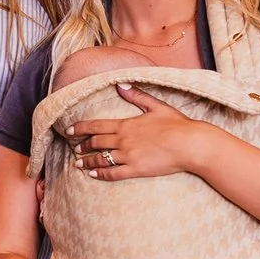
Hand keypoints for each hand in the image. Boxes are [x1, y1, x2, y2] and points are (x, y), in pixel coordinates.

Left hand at [69, 86, 211, 180]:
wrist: (190, 145)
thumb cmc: (177, 124)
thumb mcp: (156, 106)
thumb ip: (136, 96)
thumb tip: (120, 84)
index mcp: (126, 124)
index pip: (95, 126)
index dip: (79, 129)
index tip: (69, 131)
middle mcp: (123, 140)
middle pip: (95, 143)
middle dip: (82, 146)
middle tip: (75, 149)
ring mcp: (128, 156)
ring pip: (101, 159)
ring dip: (87, 161)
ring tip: (78, 163)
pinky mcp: (136, 170)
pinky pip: (113, 173)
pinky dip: (100, 174)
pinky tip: (92, 174)